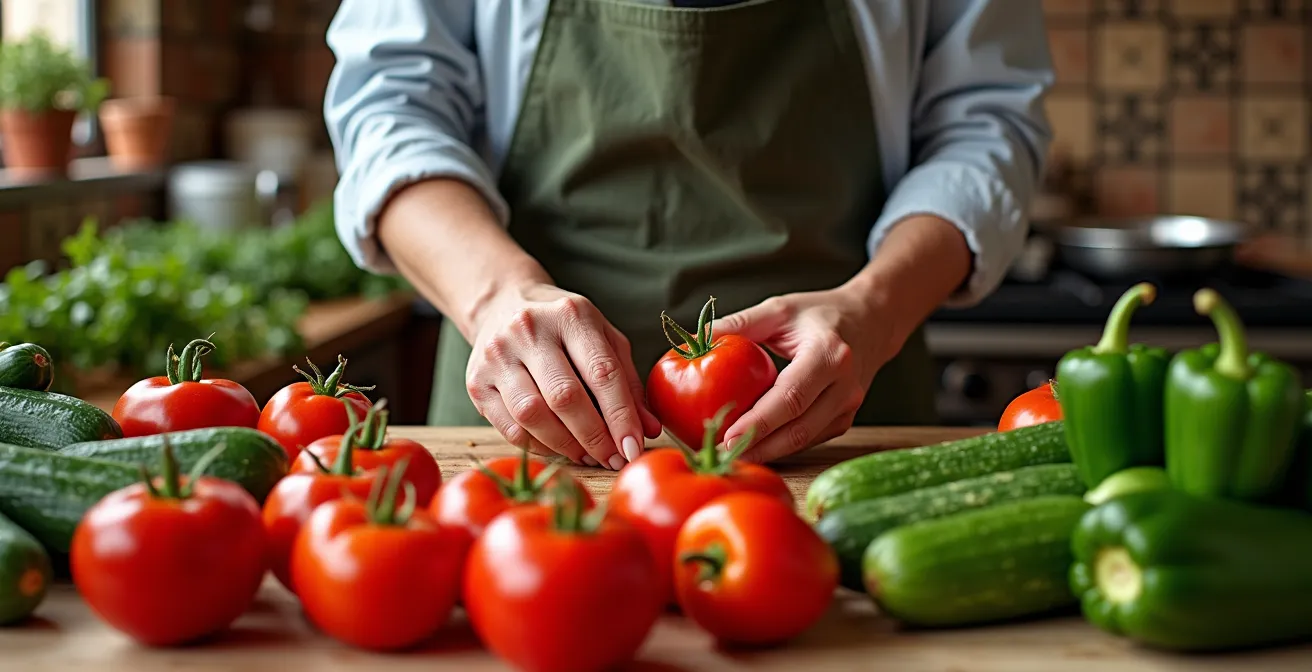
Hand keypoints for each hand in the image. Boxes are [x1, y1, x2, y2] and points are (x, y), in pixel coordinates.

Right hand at [465, 282, 661, 469]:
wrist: (503, 304)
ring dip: (567, 446)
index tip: (634, 447)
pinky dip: (539, 446)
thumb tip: (649, 430)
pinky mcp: (476, 381)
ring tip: (589, 456)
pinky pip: (509, 427)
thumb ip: (628, 383)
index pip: (601, 372)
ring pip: (533, 415)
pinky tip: (559, 449)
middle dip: (594, 436)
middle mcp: (529, 330)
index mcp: (570, 315)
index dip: (621, 416)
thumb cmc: (565, 327)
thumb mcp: (604, 339)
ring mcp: (497, 356)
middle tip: (613, 458)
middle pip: (564, 397)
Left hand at [711, 288, 901, 463]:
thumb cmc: (820, 314)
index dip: (759, 423)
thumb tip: (693, 339)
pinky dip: (782, 446)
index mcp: (829, 355)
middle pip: (799, 429)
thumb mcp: (780, 310)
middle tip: (719, 456)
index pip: (791, 397)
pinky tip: (754, 448)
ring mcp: (849, 407)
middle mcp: (845, 386)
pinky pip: (811, 439)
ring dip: (768, 452)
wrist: (872, 321)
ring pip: (805, 440)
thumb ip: (738, 324)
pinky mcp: (846, 419)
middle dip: (758, 447)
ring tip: (730, 457)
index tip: (726, 437)